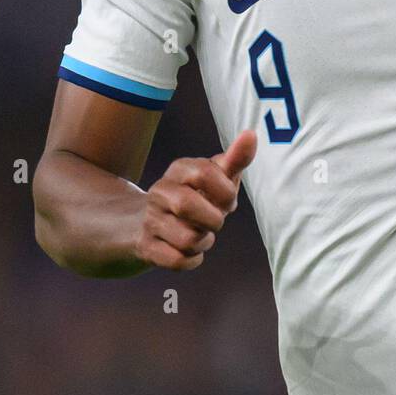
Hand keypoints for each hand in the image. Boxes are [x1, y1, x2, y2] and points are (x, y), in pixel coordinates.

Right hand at [134, 130, 256, 270]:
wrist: (144, 223)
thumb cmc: (194, 197)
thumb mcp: (214, 177)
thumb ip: (234, 159)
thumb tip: (251, 135)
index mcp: (180, 170)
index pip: (206, 173)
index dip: (225, 192)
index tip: (228, 200)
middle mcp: (160, 192)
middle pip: (188, 206)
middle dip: (213, 220)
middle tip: (214, 221)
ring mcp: (150, 220)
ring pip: (187, 238)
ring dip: (203, 242)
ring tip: (198, 235)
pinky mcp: (146, 247)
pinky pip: (178, 260)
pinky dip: (192, 259)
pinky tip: (188, 250)